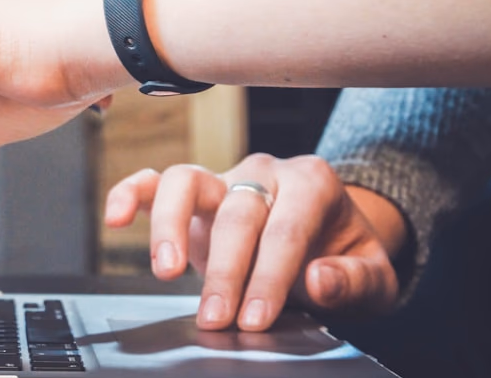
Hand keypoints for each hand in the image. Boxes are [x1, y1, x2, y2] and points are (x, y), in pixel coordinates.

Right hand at [104, 154, 404, 330]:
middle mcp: (264, 172)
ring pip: (186, 181)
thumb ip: (353, 280)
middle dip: (225, 269)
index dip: (270, 275)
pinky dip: (130, 194)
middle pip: (237, 212)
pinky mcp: (194, 193)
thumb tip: (318, 278)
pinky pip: (154, 181)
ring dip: (170, 225)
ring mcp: (224, 178)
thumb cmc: (346, 257)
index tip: (257, 317)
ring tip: (166, 271)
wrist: (331, 239)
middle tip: (217, 317)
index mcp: (312, 182)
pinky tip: (116, 219)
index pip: (286, 228)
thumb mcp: (374, 276)